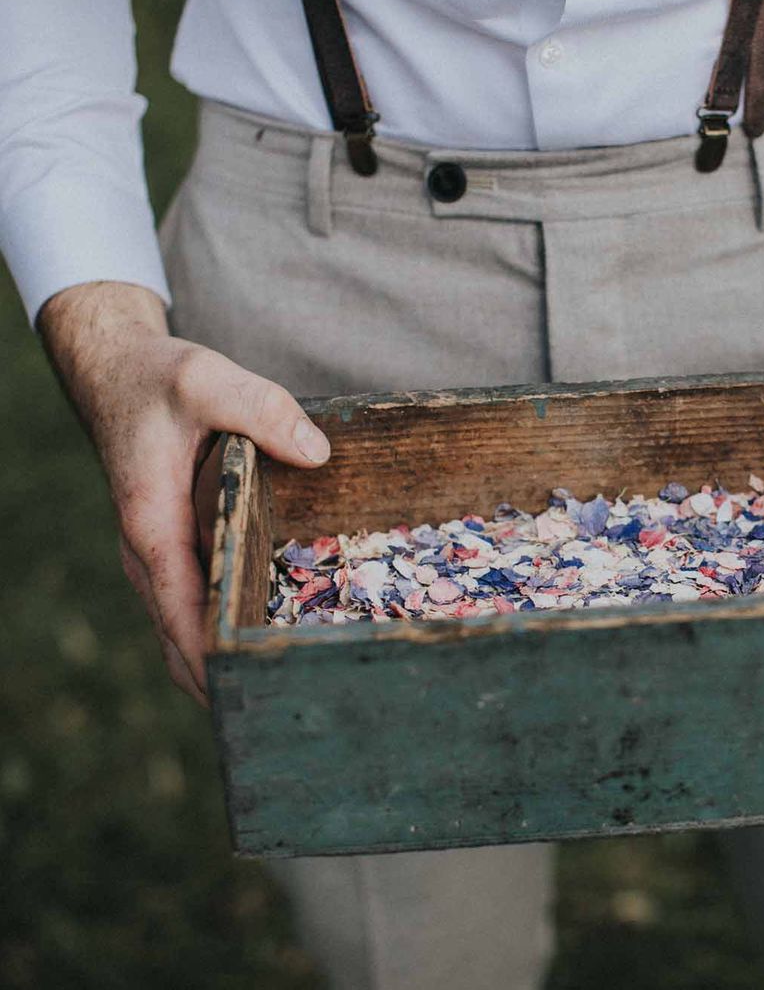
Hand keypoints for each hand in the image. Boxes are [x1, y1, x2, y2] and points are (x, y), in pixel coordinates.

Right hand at [38, 282, 329, 706]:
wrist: (121, 376)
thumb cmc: (160, 382)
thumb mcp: (208, 379)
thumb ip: (261, 410)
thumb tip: (318, 455)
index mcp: (153, 524)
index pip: (178, 609)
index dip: (209, 657)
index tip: (247, 695)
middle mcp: (151, 554)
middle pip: (179, 639)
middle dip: (222, 678)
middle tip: (282, 711)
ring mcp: (162, 556)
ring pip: (184, 630)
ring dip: (220, 664)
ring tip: (280, 696)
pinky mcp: (177, 549)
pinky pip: (196, 606)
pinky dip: (220, 633)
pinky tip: (265, 641)